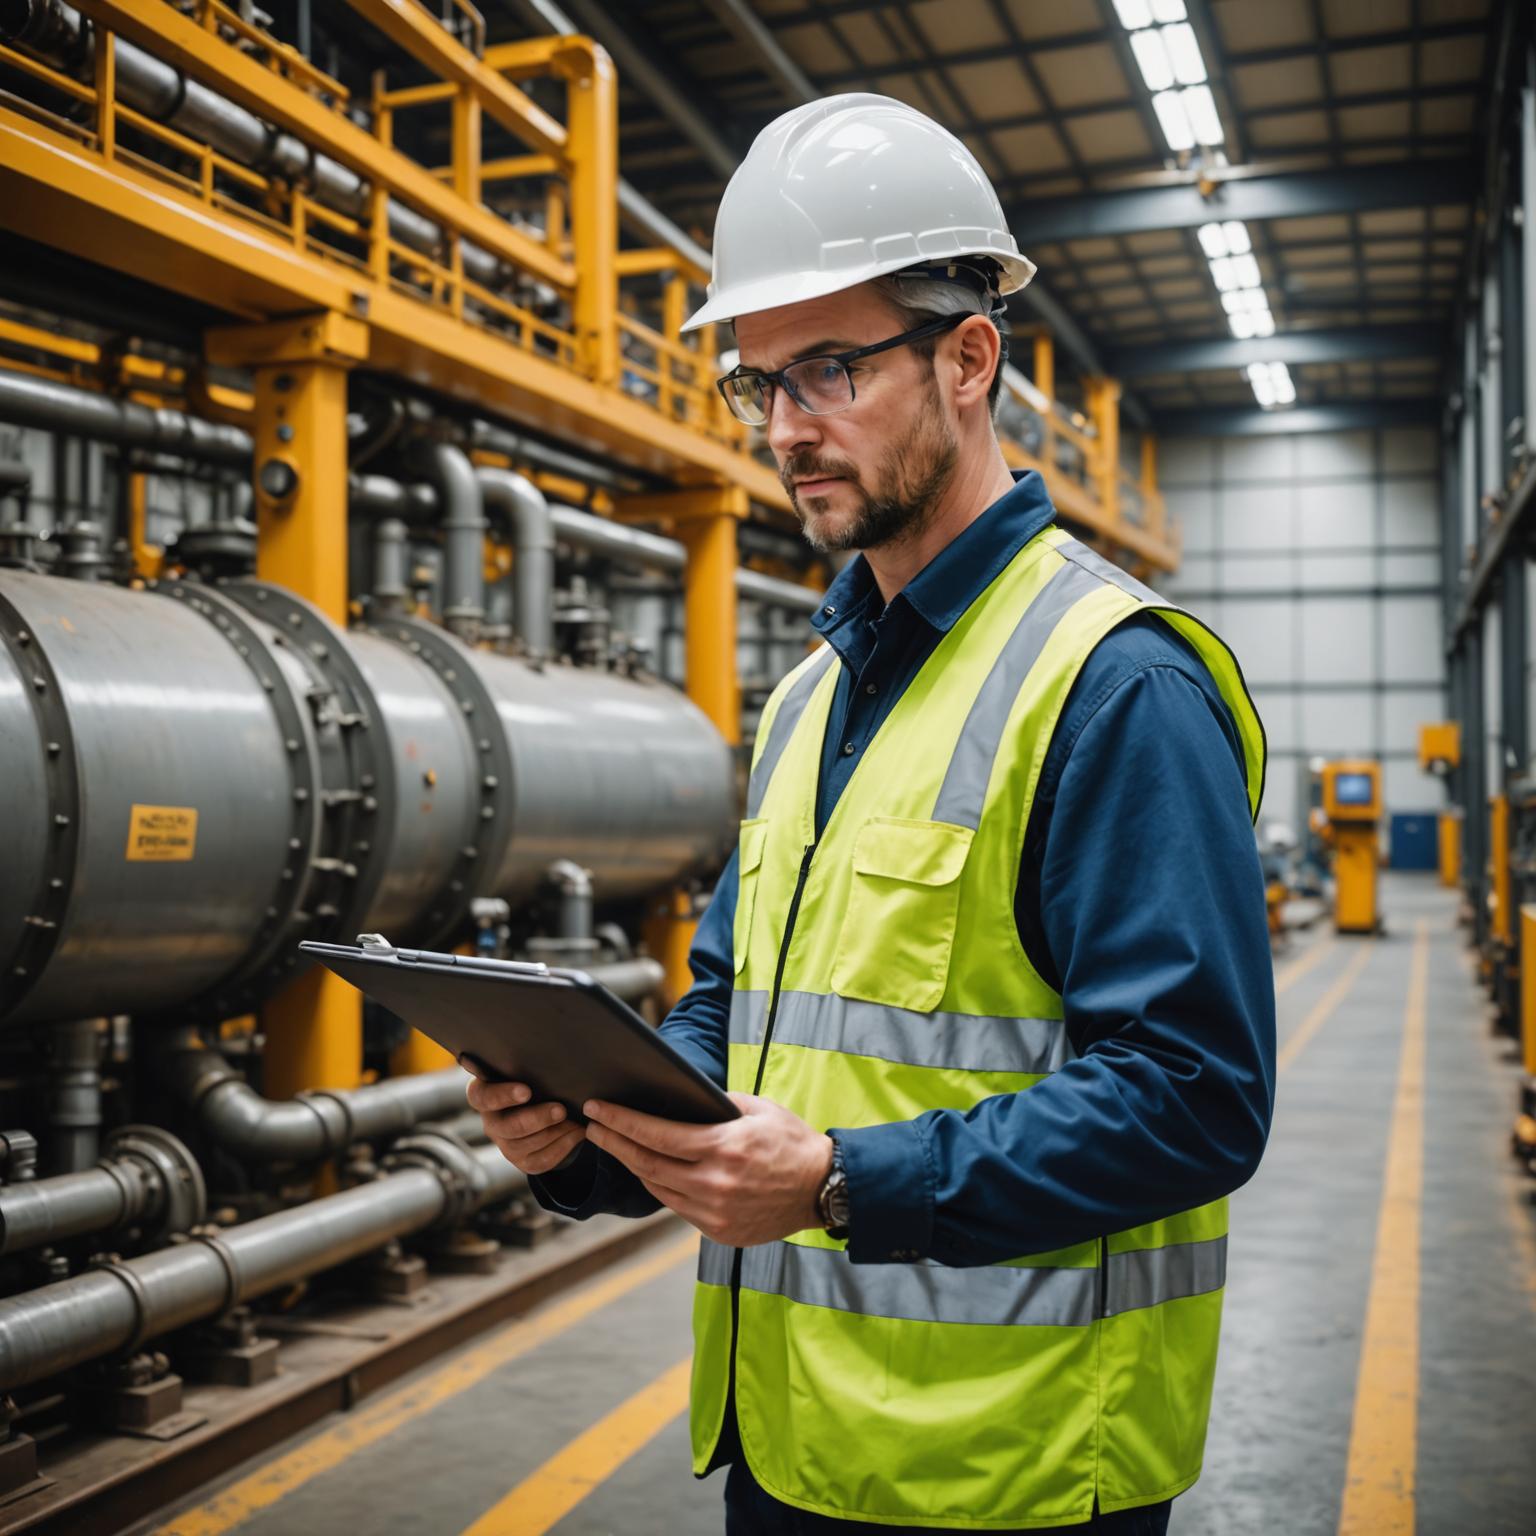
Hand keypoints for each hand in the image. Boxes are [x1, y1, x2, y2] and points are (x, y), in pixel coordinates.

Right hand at [464, 1071, 585, 1175]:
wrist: (544, 1104)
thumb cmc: (532, 1078)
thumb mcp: (524, 1069)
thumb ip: (526, 1063)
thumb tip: (548, 1047)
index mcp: (484, 1095)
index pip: (484, 1097)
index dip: (503, 1095)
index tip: (526, 1091)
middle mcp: (491, 1122)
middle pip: (508, 1127)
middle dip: (537, 1119)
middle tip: (561, 1109)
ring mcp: (505, 1145)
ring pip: (526, 1146)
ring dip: (553, 1133)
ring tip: (575, 1120)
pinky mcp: (522, 1161)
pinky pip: (541, 1160)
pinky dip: (561, 1147)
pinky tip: (577, 1133)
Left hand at [582, 1093, 833, 1246]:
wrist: (823, 1189)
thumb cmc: (792, 1142)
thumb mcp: (759, 1109)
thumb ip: (719, 1103)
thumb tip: (682, 1097)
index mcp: (725, 1148)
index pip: (657, 1135)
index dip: (622, 1122)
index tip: (597, 1110)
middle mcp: (716, 1184)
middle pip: (647, 1164)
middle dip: (615, 1143)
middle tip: (591, 1127)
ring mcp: (716, 1212)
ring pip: (658, 1189)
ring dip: (633, 1166)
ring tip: (615, 1146)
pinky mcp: (719, 1232)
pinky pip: (678, 1207)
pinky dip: (660, 1187)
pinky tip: (650, 1171)